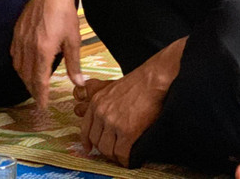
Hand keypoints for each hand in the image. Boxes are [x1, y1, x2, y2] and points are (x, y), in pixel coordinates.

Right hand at [11, 0, 82, 108]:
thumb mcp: (73, 41)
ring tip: (32, 84)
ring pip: (18, 66)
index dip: (41, 95)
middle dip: (32, 89)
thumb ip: (74, 64)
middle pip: (27, 76)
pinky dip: (18, 64)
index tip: (42, 106)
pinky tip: (24, 65)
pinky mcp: (16, 31)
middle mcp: (28, 47)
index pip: (39, 80)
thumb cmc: (66, 15)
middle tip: (39, 97)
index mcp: (43, 51)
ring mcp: (20, 38)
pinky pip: (13, 53)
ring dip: (24, 78)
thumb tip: (79, 84)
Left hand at [74, 38, 185, 166]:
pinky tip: (131, 159)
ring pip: (107, 150)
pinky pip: (122, 153)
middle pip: (96, 141)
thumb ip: (105, 104)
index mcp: (96, 102)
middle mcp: (101, 112)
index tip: (90, 148)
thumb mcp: (113, 89)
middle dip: (104, 150)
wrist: (153, 79)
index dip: (87, 142)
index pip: (86, 129)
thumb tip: (107, 121)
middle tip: (113, 153)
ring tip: (123, 157)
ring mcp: (113, 122)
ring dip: (115, 156)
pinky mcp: (128, 131)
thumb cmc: (139, 83)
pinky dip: (126, 160)